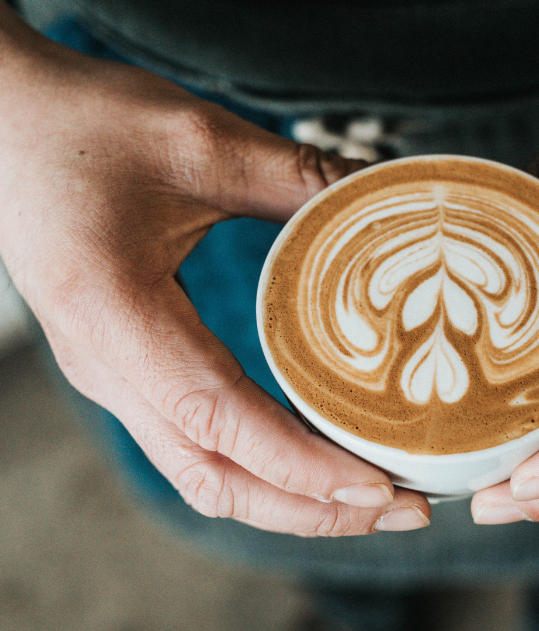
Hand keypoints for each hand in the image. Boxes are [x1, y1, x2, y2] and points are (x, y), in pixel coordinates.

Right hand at [0, 3, 430, 534]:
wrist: (0, 121)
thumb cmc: (80, 123)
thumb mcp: (198, 139)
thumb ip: (297, 174)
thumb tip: (389, 193)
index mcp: (115, 316)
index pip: (219, 420)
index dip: (301, 466)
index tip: (379, 486)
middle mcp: (108, 367)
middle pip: (215, 477)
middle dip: (312, 508)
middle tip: (405, 509)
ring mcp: (113, 375)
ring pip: (204, 474)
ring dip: (290, 499)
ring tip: (374, 498)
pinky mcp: (127, 367)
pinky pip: (196, 444)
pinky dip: (263, 467)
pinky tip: (318, 456)